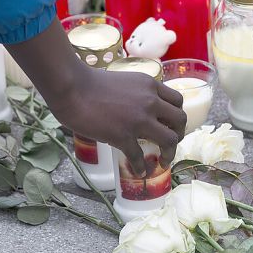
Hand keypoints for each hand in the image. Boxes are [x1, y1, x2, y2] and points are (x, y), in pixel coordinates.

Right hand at [50, 66, 186, 175]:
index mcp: (150, 85)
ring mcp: (139, 119)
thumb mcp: (123, 80)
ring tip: (163, 161)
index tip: (171, 125)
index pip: (177, 101)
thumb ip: (136, 93)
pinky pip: (139, 156)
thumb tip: (137, 108)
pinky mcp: (123, 136)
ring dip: (169, 154)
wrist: (72, 88)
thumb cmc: (89, 82)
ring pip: (169, 140)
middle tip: (170, 143)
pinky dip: (141, 167)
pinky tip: (139, 172)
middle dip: (179, 134)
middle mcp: (150, 101)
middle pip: (180, 120)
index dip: (177, 116)